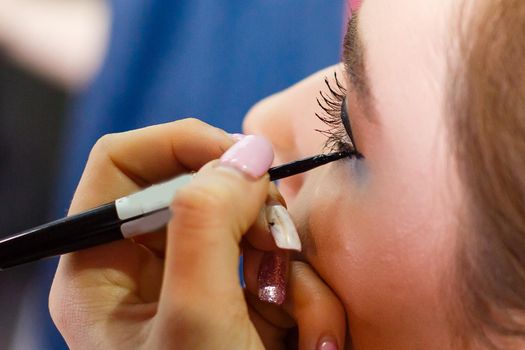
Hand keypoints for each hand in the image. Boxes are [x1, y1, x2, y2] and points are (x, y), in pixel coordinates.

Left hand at [49, 119, 345, 348]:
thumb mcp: (196, 320)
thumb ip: (206, 222)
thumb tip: (244, 151)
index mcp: (99, 268)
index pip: (125, 162)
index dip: (183, 144)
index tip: (242, 161)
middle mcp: (146, 268)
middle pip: (199, 189)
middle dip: (252, 217)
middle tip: (277, 253)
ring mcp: (199, 282)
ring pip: (253, 226)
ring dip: (291, 270)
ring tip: (300, 329)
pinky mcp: (243, 300)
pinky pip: (282, 265)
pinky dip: (307, 297)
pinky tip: (308, 342)